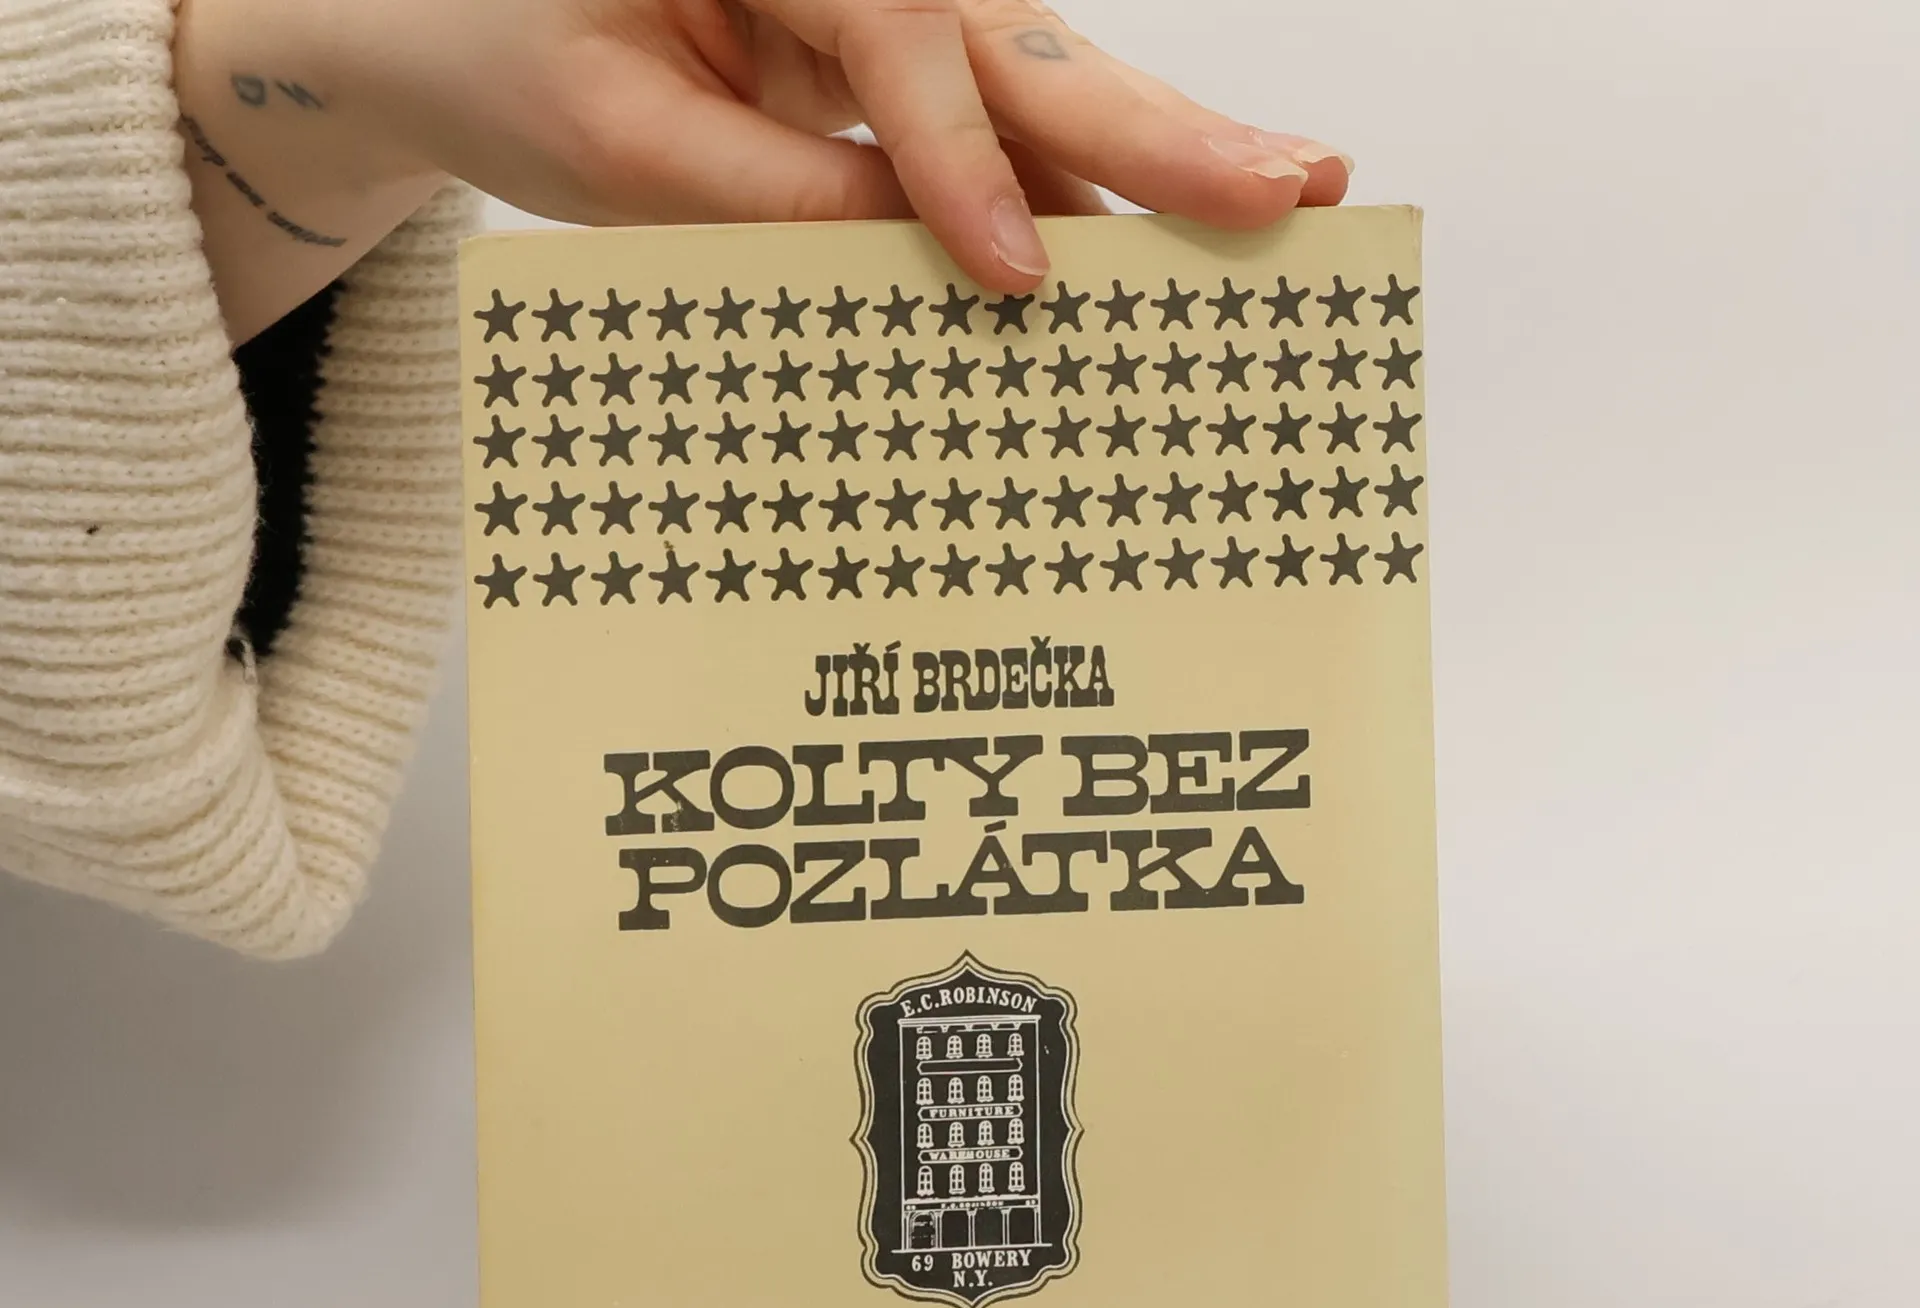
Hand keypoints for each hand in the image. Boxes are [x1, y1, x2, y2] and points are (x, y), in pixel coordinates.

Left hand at [174, 0, 1350, 339]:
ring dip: (1147, 153)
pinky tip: (1154, 241)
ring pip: (1030, 75)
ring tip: (1277, 198)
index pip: (893, 23)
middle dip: (1150, 120)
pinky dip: (1069, 192)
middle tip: (1286, 181)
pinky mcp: (889, 59)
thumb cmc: (515, 57)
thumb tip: (937, 257)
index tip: (1015, 275)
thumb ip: (776, 195)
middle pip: (1014, 30)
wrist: (455, 23)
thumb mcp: (619, 146)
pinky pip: (994, 125)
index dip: (962, 155)